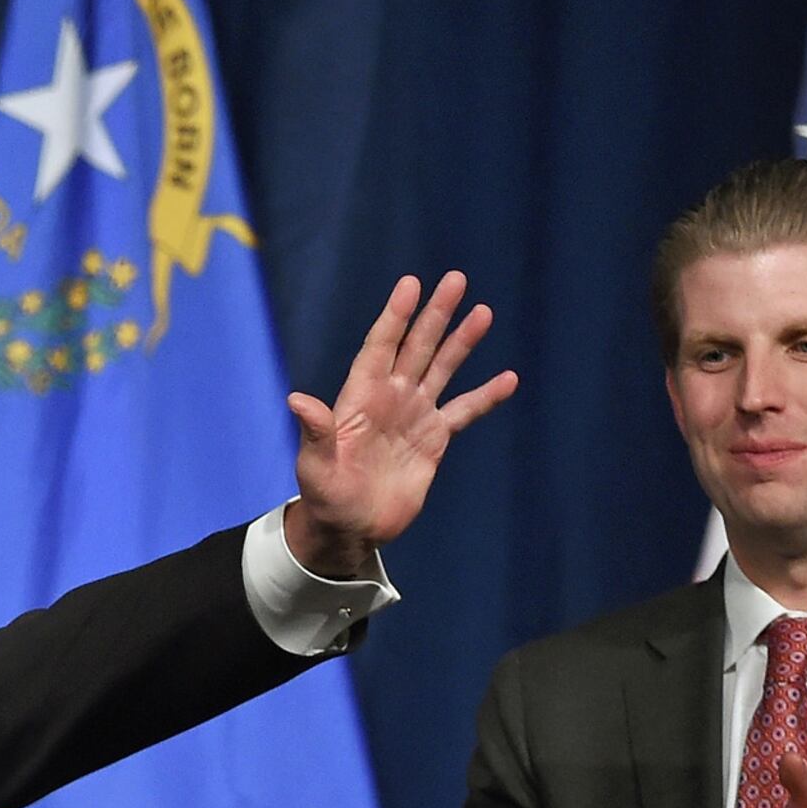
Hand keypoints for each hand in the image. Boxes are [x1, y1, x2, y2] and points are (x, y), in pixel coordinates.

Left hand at [283, 270, 516, 576]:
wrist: (351, 527)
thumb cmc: (325, 496)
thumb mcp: (316, 465)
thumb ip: (316, 431)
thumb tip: (297, 400)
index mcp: (360, 397)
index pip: (380, 347)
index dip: (395, 316)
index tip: (411, 284)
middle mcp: (390, 397)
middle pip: (416, 346)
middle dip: (435, 314)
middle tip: (456, 280)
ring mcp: (414, 415)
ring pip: (442, 369)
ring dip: (461, 342)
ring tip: (483, 312)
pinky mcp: (434, 439)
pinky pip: (464, 411)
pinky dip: (486, 396)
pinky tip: (508, 379)